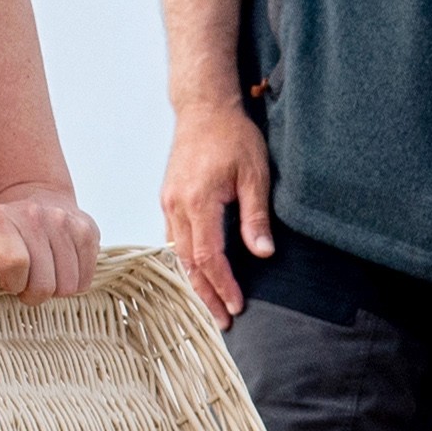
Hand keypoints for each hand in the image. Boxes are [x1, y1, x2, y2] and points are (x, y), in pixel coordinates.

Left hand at [0, 180, 101, 300]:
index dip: (14, 284)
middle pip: (45, 284)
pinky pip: (87, 277)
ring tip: (45, 274)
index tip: (9, 282)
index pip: (15, 266)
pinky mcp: (88, 229)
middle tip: (28, 283)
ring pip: (69, 285)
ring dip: (56, 288)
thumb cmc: (0, 235)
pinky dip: (75, 281)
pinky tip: (62, 268)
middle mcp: (34, 216)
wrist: (34, 195)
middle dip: (35, 294)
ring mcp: (64, 221)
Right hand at [159, 109, 273, 317]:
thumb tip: (263, 254)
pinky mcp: (168, 200)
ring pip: (178, 255)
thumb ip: (256, 217)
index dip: (223, 285)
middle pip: (189, 263)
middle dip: (206, 295)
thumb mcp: (254, 174)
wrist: (203, 108)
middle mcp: (177, 206)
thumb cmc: (232, 136)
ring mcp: (169, 203)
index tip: (237, 306)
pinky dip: (187, 262)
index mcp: (198, 201)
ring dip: (195, 282)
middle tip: (223, 321)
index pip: (210, 256)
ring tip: (212, 306)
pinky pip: (174, 240)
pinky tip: (199, 275)